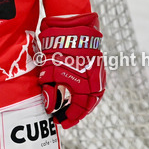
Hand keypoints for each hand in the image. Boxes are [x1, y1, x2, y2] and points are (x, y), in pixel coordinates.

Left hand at [37, 13, 104, 128]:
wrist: (72, 26)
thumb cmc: (58, 48)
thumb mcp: (49, 70)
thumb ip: (49, 89)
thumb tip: (49, 106)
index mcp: (84, 85)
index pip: (78, 108)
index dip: (69, 117)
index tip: (59, 121)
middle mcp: (95, 82)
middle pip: (88, 105)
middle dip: (77, 113)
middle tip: (65, 118)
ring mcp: (99, 74)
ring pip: (94, 97)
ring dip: (83, 105)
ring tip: (72, 109)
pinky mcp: (98, 67)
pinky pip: (96, 86)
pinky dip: (87, 94)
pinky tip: (78, 96)